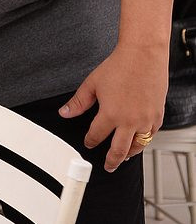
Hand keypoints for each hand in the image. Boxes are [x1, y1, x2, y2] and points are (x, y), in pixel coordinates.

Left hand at [59, 43, 167, 171]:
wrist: (143, 56)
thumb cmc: (119, 67)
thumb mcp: (92, 84)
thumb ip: (78, 102)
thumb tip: (65, 113)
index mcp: (110, 114)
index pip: (97, 135)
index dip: (90, 141)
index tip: (88, 143)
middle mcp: (129, 121)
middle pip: (119, 150)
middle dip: (111, 160)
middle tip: (108, 166)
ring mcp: (146, 120)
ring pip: (137, 146)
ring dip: (129, 154)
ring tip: (123, 157)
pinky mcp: (157, 116)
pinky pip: (151, 135)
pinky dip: (144, 142)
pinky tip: (140, 142)